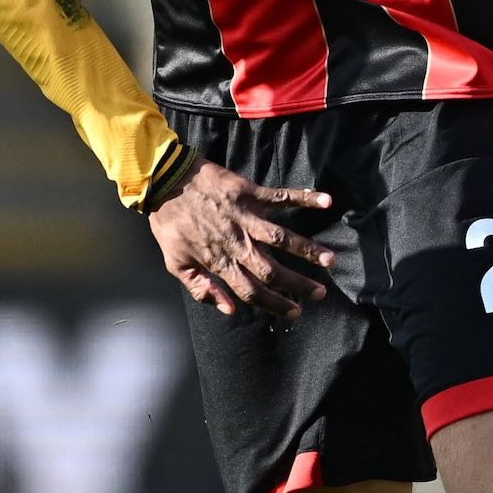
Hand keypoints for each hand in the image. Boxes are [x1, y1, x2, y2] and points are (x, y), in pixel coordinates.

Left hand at [146, 160, 334, 320]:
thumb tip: (230, 310)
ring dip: (307, 250)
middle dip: (297, 285)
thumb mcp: (175, 262)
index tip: (294, 312)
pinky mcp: (248, 192)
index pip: (251, 290)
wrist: (163, 180)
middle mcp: (236, 242)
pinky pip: (280, 197)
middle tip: (319, 294)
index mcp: (218, 261)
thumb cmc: (169, 222)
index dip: (274, 304)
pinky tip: (327, 202)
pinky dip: (305, 198)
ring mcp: (244, 216)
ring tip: (329, 261)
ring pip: (281, 238)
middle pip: (271, 270)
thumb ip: (200, 288)